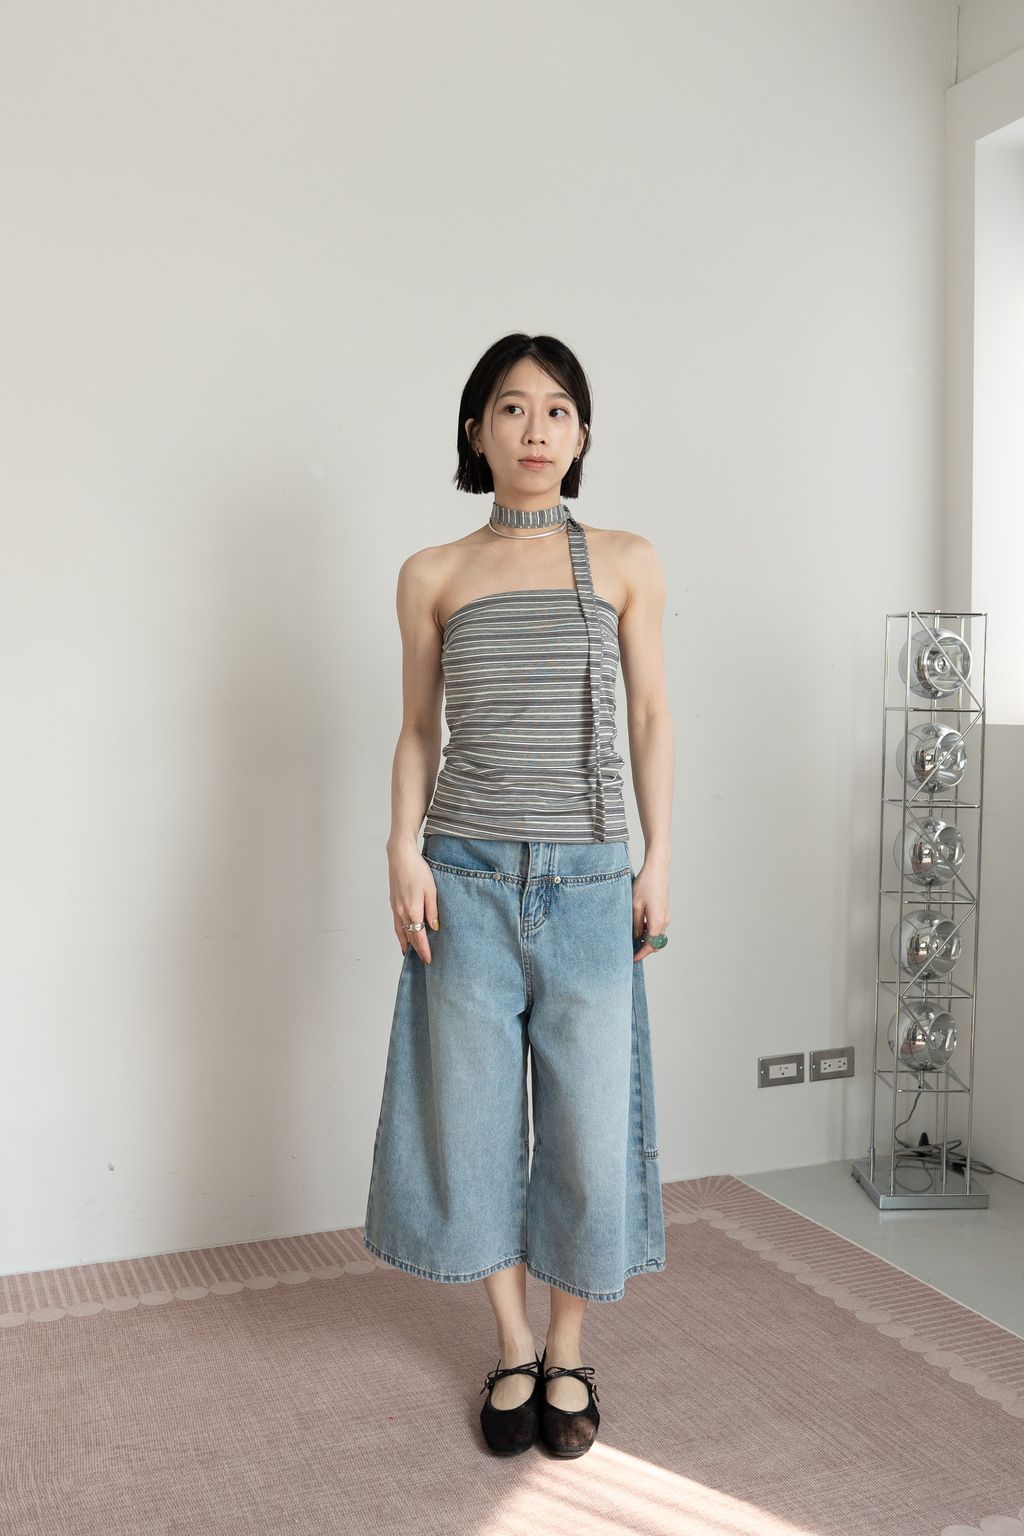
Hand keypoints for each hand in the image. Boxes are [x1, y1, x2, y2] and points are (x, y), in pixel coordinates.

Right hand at [388, 846, 438, 962]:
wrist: (400, 857)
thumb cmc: (417, 870)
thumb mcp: (431, 890)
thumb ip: (432, 910)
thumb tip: (434, 927)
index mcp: (413, 910)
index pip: (419, 936)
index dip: (424, 950)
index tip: (428, 960)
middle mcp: (402, 912)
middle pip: (409, 937)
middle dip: (416, 950)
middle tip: (423, 960)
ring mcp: (395, 908)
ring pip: (400, 932)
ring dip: (406, 944)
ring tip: (410, 954)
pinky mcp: (393, 903)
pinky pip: (396, 924)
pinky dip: (400, 934)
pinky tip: (402, 936)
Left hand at [631, 861, 669, 961]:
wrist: (657, 869)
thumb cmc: (645, 885)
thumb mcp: (634, 905)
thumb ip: (635, 924)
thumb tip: (636, 937)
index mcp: (657, 922)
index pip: (651, 945)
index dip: (641, 954)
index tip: (632, 959)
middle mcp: (664, 921)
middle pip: (656, 943)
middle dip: (644, 949)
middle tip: (630, 950)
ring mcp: (666, 916)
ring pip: (657, 936)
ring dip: (646, 939)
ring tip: (631, 938)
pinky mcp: (664, 911)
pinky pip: (658, 928)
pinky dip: (649, 932)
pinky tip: (638, 927)